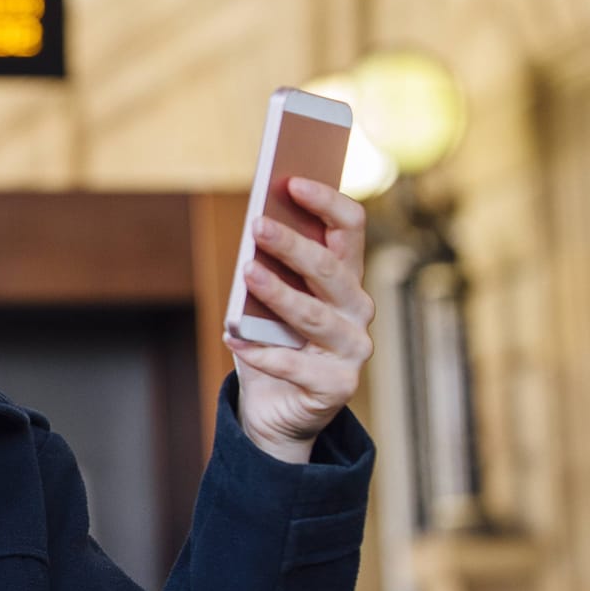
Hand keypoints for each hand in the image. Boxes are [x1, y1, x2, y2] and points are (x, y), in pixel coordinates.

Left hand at [224, 176, 375, 463]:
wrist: (276, 410)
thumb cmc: (271, 341)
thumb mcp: (266, 300)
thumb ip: (267, 266)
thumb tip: (256, 226)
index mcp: (345, 278)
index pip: (351, 228)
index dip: (327, 201)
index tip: (291, 181)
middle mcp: (357, 310)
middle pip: (330, 269)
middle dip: (293, 245)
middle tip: (258, 225)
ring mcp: (352, 350)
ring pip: (315, 315)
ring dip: (279, 293)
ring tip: (247, 273)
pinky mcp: (337, 387)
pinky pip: (295, 366)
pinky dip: (260, 352)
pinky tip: (232, 337)